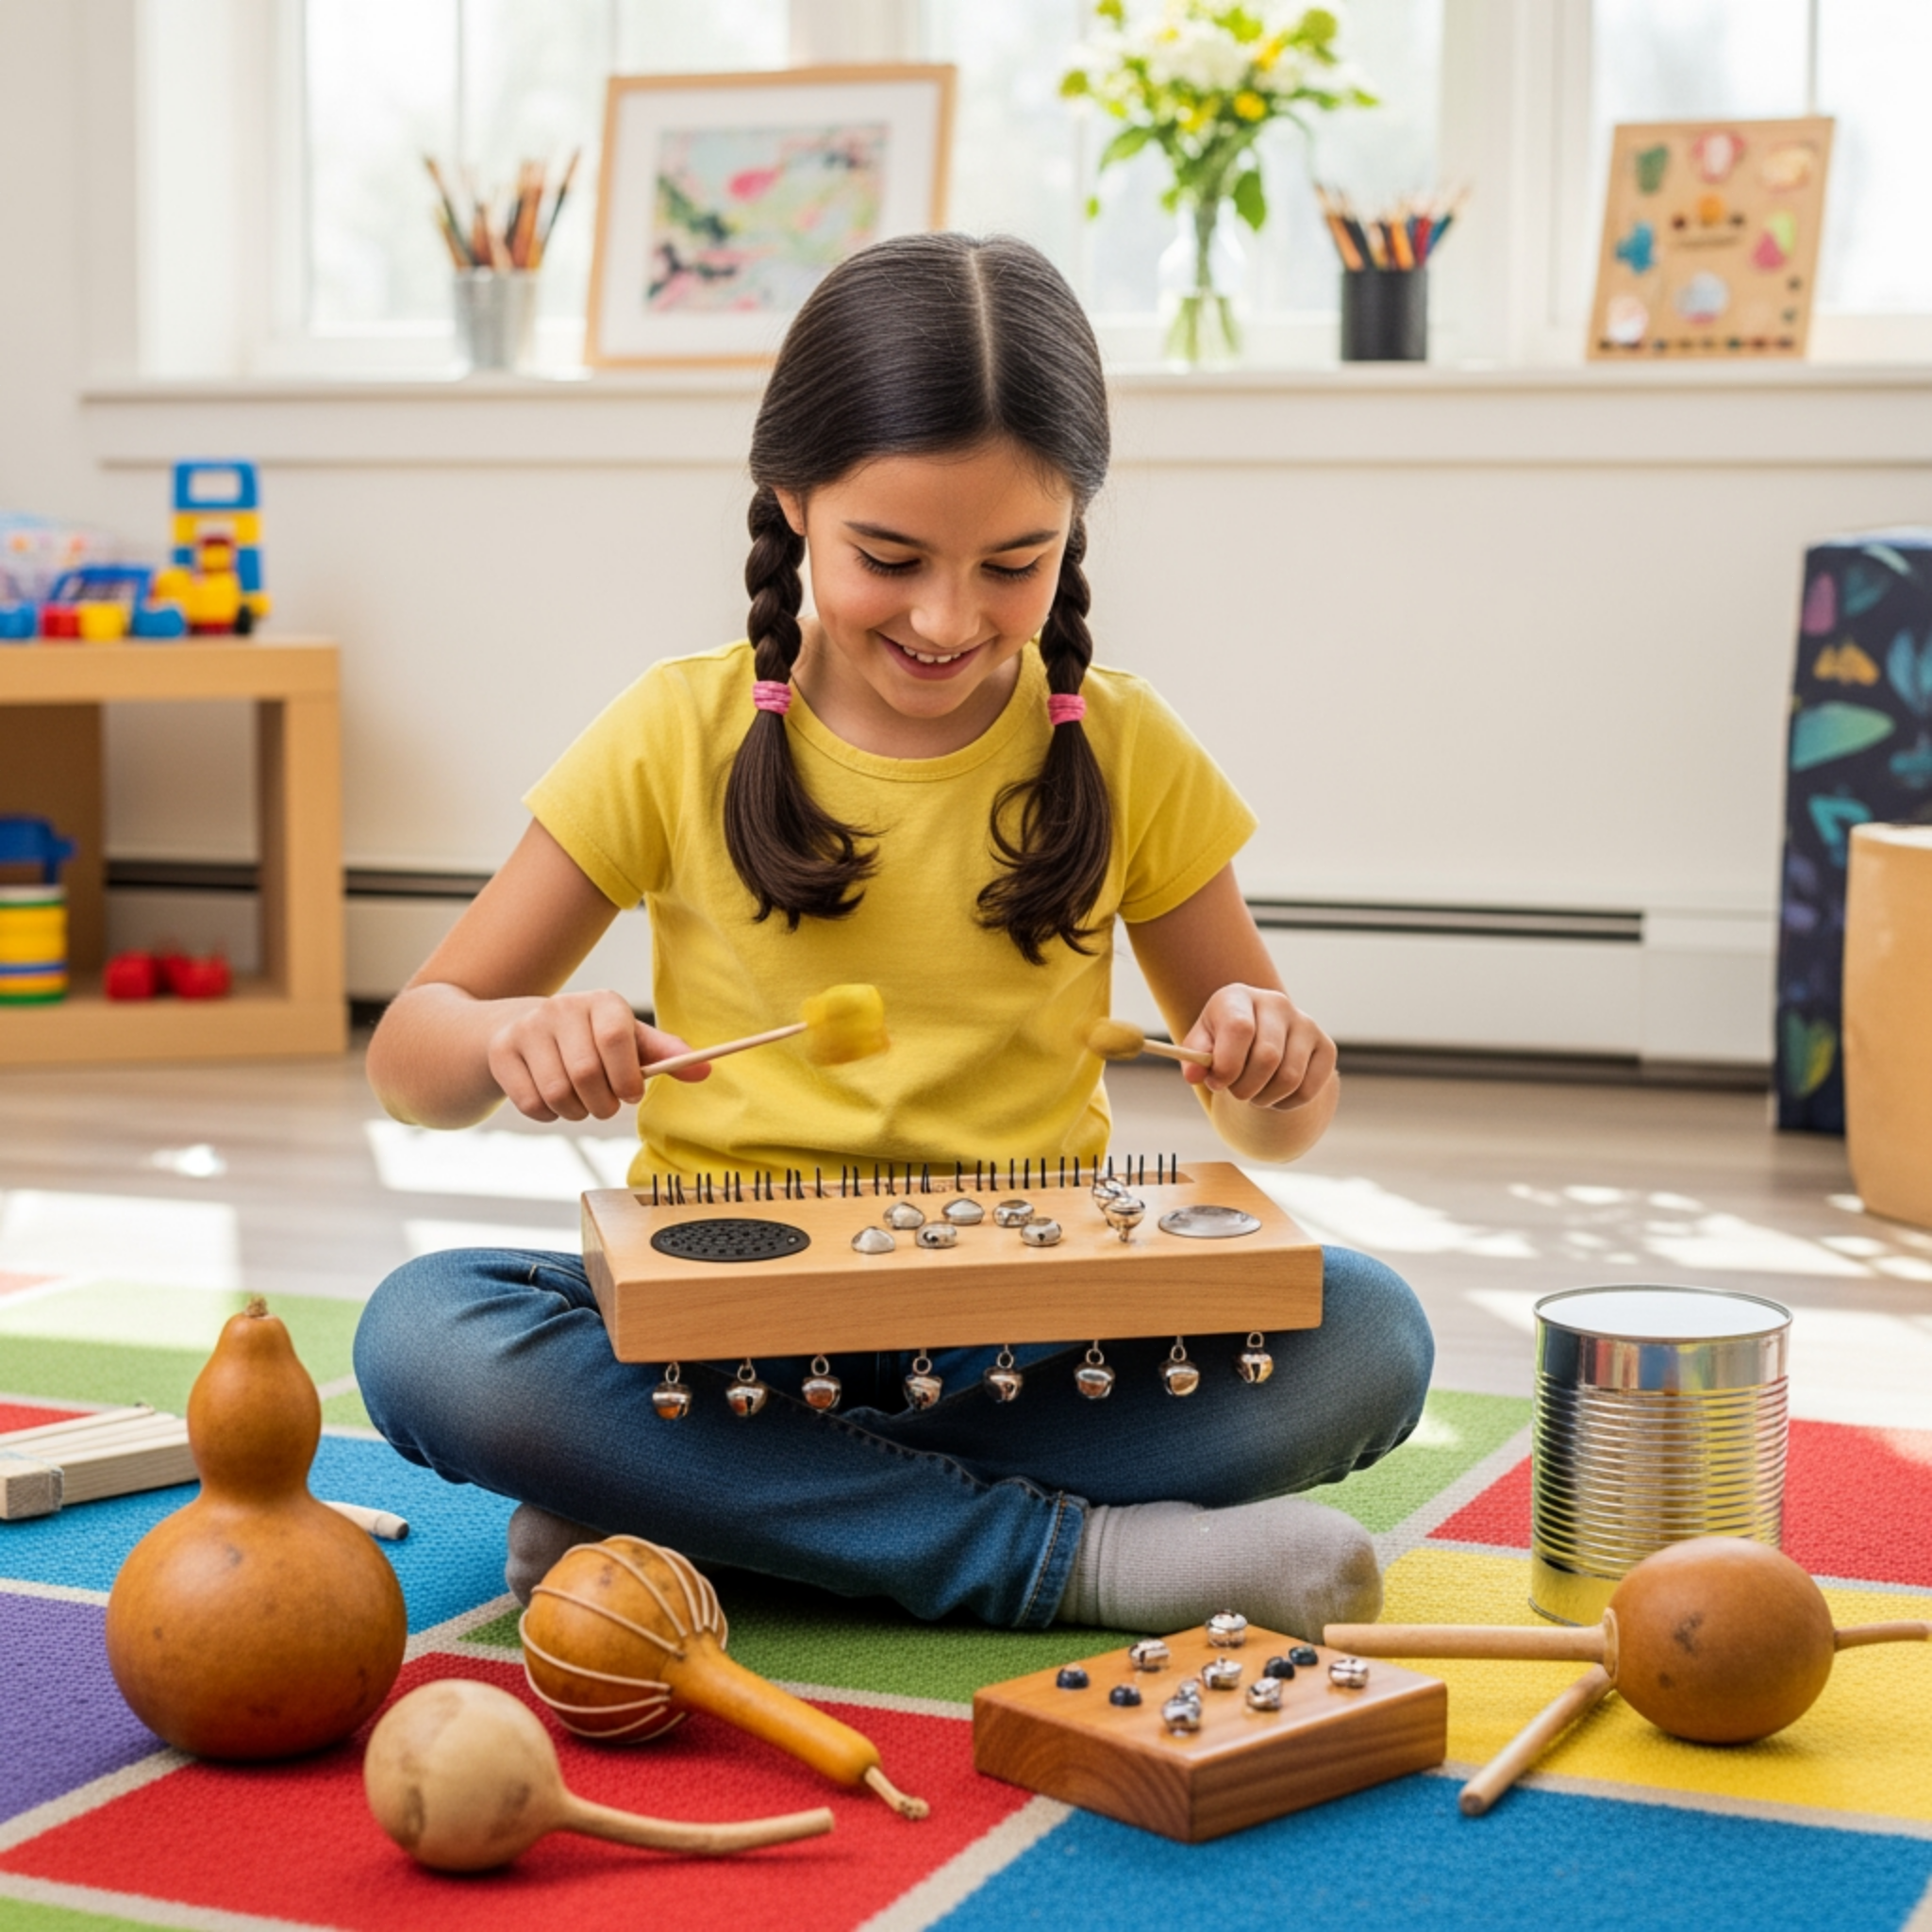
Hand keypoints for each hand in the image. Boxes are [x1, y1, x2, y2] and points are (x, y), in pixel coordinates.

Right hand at [486, 990, 706, 1123]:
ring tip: (581, 1102)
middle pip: (586, 1074)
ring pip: (558, 1094)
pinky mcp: (502, 1052)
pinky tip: (553, 1100)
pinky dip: (548, 1114)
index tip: (631, 1095)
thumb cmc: (589, 1039)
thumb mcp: (629, 1040)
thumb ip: (665, 1056)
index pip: (617, 1039)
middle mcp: (562, 1008)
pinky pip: (531, 1103)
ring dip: (576, 1112)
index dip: (627, 1077)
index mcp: (602, 1002)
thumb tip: (706, 1071)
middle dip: (602, 1103)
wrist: (522, 1027)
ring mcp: (527, 1028)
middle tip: (606, 1104)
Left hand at [1178, 983, 1335, 1112]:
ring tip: (1253, 1092)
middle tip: (1235, 1092)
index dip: (1227, 1065)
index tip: (1216, 1083)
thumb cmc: (1223, 1043)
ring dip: (1265, 1098)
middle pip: (1267, 1057)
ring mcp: (1305, 1023)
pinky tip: (1273, 1094)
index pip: (1239, 1028)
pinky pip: (1308, 1089)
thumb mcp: (1202, 1046)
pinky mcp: (1326, 1047)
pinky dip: (1286, 1103)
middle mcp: (1276, 1003)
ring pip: (1289, 1078)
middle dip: (1245, 1087)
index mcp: (1239, 996)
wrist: (1257, 1042)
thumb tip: (1195, 1075)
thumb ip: (1194, 1058)